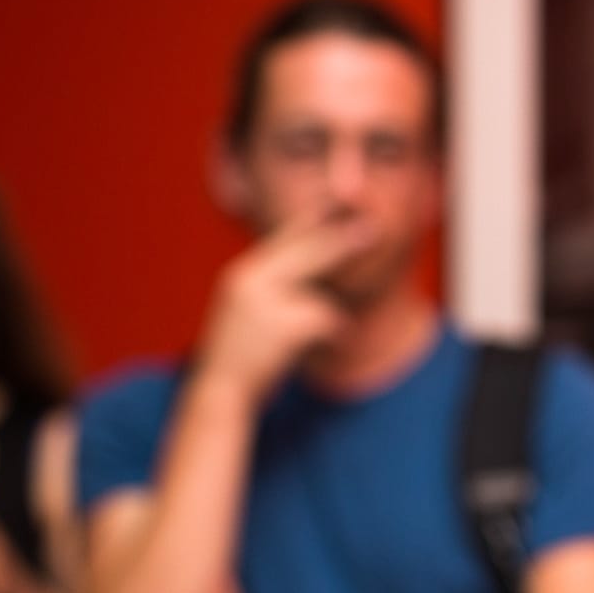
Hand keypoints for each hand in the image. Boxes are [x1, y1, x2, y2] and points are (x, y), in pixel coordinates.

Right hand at [194, 212, 371, 400]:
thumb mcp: (253, 310)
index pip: (285, 238)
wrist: (219, 390)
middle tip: (374, 227)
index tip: (344, 201)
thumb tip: (323, 275)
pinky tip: (303, 350)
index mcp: (244, 274)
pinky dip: (327, 336)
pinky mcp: (279, 326)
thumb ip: (278, 286)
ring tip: (294, 339)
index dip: (317, 219)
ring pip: (320, 296)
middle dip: (342, 241)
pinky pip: (324, 321)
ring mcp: (263, 301)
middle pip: (307, 252)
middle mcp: (249, 280)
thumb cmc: (242, 354)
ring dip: (324, 319)